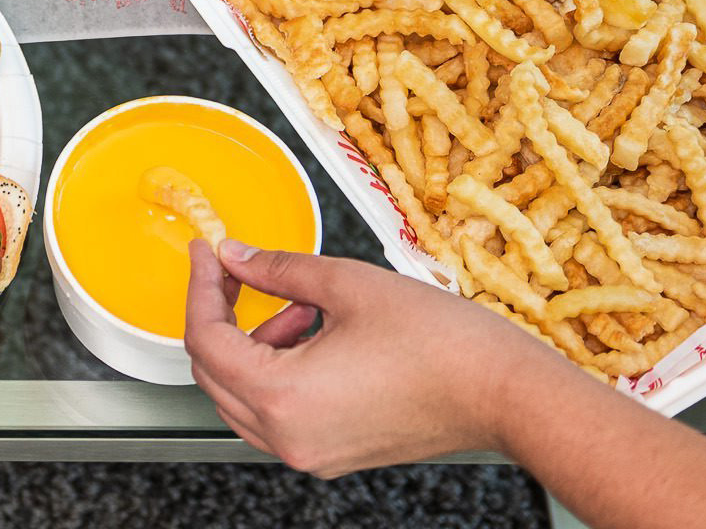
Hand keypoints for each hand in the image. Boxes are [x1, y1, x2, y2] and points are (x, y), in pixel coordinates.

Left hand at [182, 239, 557, 475]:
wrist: (505, 393)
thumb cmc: (440, 343)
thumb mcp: (346, 283)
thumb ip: (276, 268)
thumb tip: (235, 256)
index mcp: (282, 397)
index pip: (206, 340)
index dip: (201, 287)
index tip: (206, 253)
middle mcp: (289, 437)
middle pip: (214, 375)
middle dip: (219, 315)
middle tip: (234, 270)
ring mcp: (312, 452)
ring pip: (242, 398)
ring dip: (252, 344)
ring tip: (297, 302)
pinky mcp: (335, 453)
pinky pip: (279, 414)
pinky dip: (279, 370)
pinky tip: (315, 331)